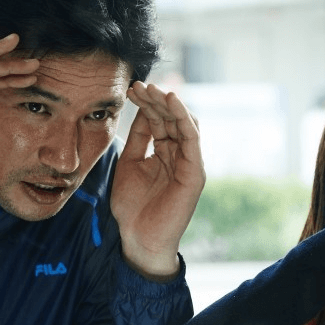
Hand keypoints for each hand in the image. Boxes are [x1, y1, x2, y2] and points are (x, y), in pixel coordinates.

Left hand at [112, 82, 204, 280]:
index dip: (147, 103)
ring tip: (153, 89)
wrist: (139, 240)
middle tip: (140, 85)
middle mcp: (179, 155)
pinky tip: (172, 102)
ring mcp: (189, 163)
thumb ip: (138, 138)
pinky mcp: (194, 172)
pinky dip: (184, 118)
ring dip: (170, 104)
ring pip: (185, 123)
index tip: (131, 89)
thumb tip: (141, 108)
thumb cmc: (133, 207)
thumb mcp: (130, 164)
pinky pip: (192, 139)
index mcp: (164, 152)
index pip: (159, 120)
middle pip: (172, 118)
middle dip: (156, 99)